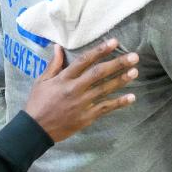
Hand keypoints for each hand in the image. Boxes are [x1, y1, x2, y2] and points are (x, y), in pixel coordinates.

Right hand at [23, 39, 138, 142]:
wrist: (36, 129)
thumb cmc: (37, 103)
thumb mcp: (41, 81)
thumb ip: (53, 65)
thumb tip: (58, 47)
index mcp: (64, 79)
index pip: (84, 61)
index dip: (100, 50)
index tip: (114, 42)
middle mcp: (75, 89)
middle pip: (99, 73)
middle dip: (117, 64)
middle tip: (133, 56)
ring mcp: (82, 104)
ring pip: (105, 89)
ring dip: (121, 80)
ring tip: (135, 72)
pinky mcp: (87, 117)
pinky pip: (105, 108)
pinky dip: (119, 103)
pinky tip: (131, 97)